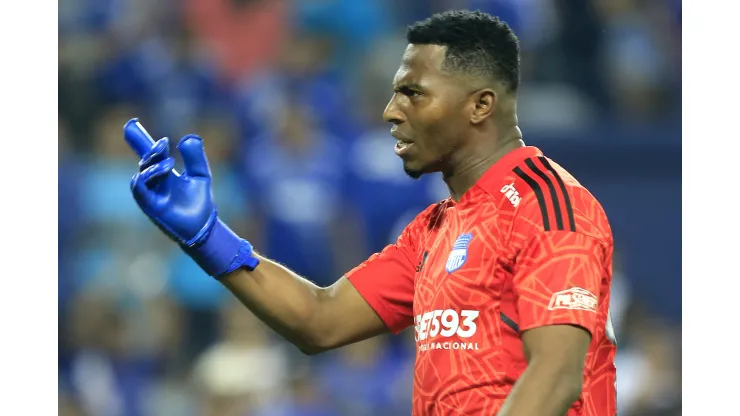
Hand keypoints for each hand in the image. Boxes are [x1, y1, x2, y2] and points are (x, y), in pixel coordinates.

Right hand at [123, 119, 258, 276]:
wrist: (203, 226)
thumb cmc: (200, 202)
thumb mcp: (200, 174)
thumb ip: (195, 157)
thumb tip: (189, 137)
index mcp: (163, 173)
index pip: (148, 154)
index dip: (139, 140)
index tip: (131, 124)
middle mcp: (154, 182)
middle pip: (144, 161)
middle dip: (150, 150)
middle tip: (164, 143)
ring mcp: (150, 193)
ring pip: (141, 173)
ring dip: (152, 164)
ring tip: (170, 161)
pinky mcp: (149, 205)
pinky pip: (139, 188)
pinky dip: (146, 177)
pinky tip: (161, 170)